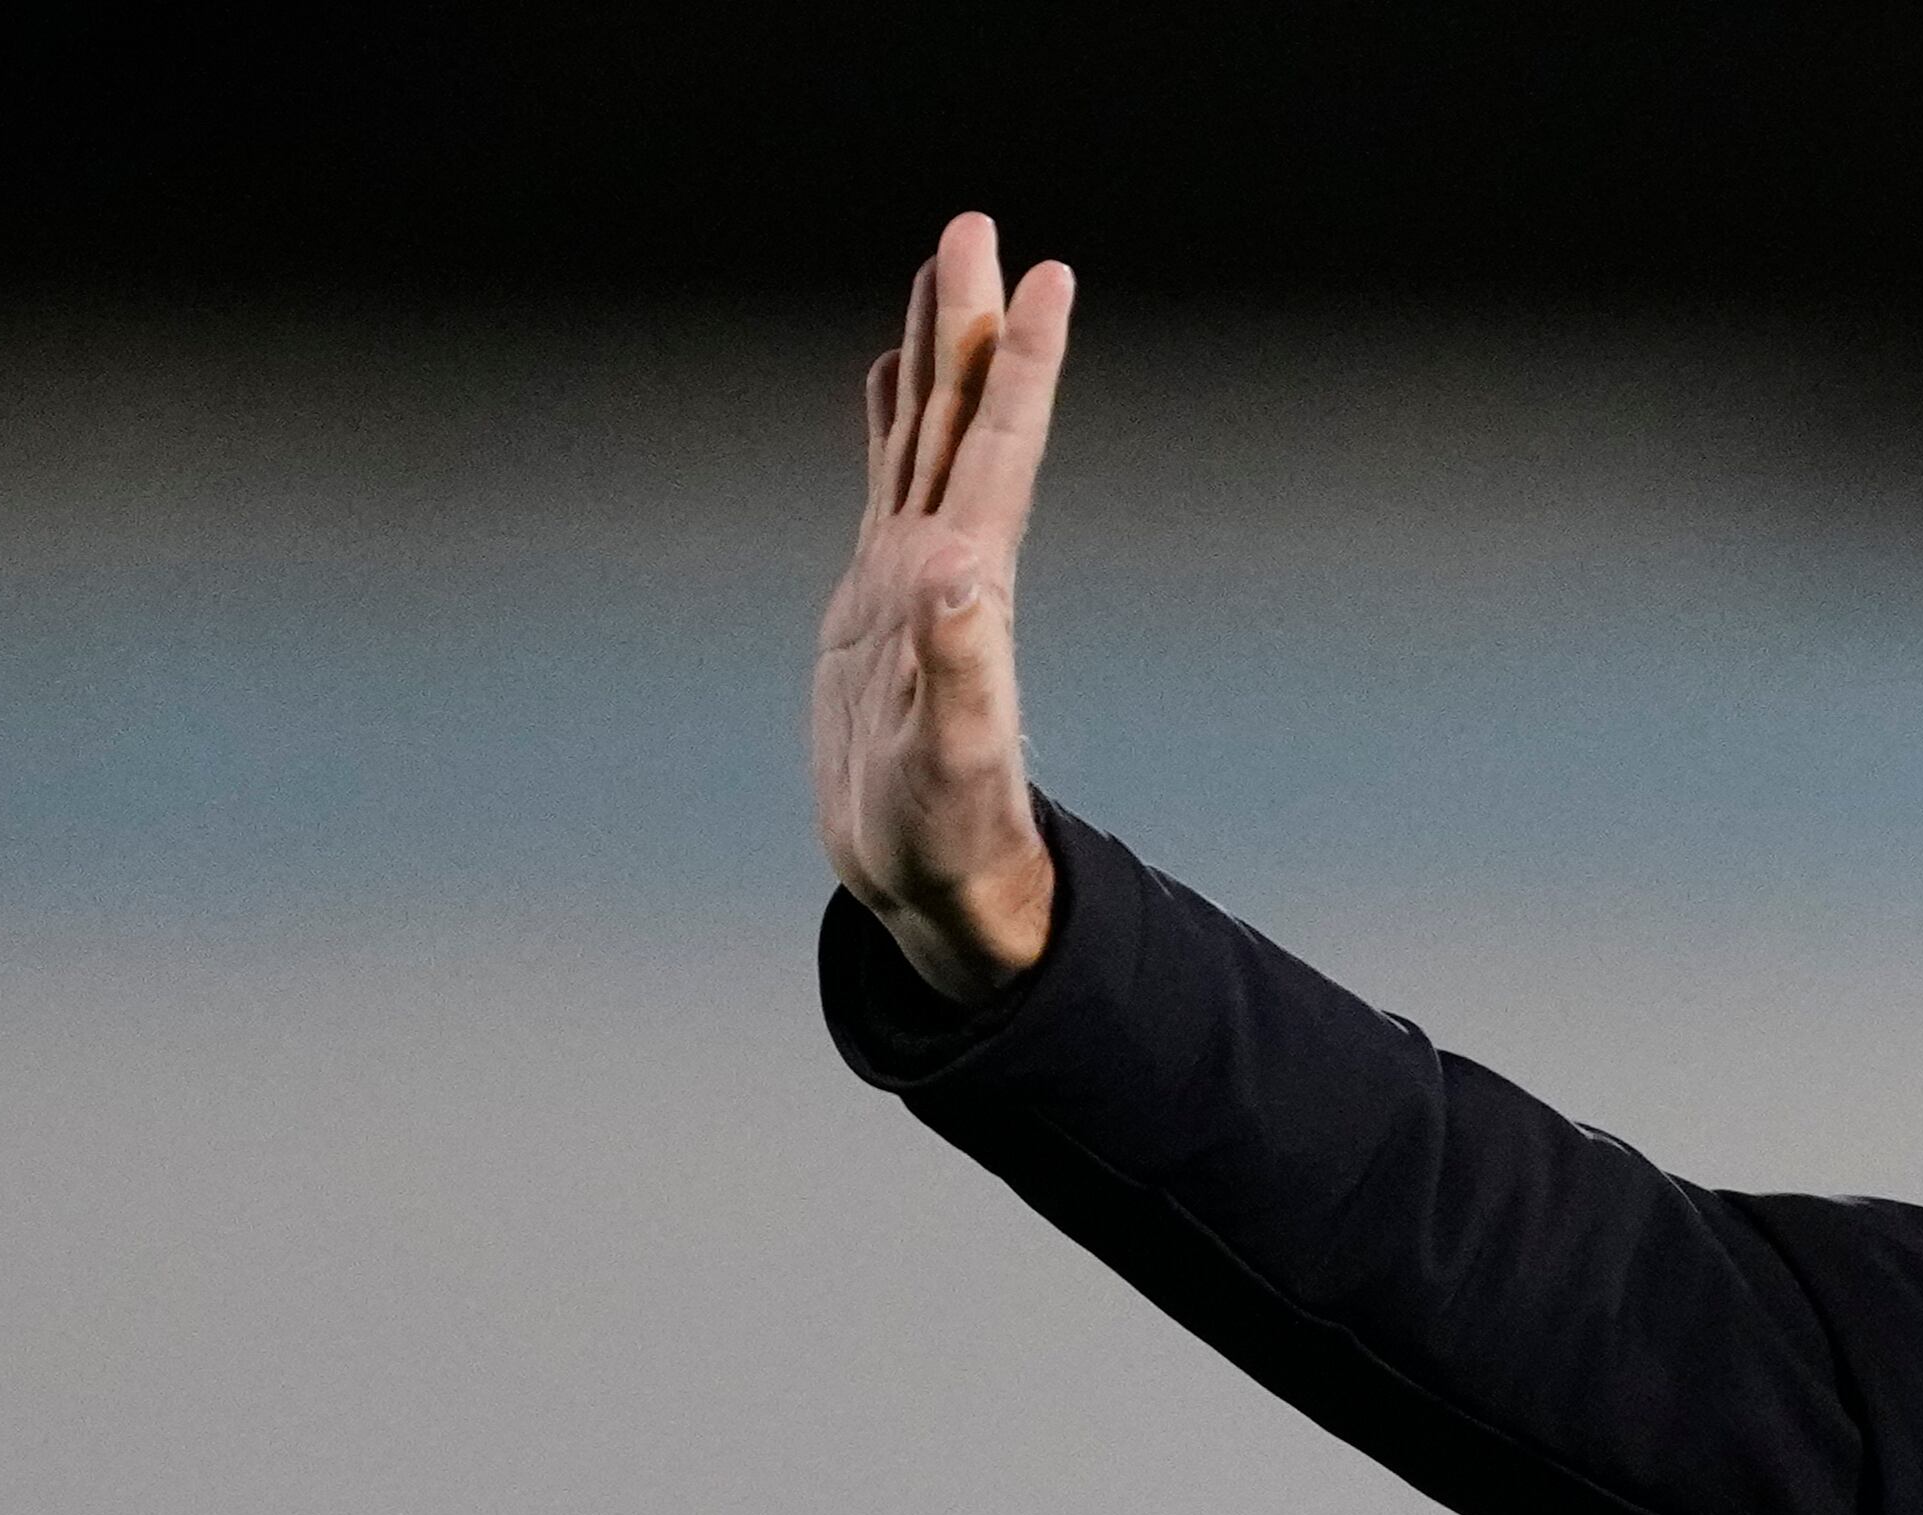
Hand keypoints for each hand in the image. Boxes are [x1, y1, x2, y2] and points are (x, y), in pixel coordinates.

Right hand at [813, 215, 1074, 1001]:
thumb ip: (960, 669)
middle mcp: (949, 565)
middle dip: (969, 322)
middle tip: (976, 224)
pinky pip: (883, 486)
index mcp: (969, 586)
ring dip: (932, 356)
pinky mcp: (875, 603)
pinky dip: (886, 427)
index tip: (1046, 277)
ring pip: (922, 440)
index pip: (1000, 450)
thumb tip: (962, 576)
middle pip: (959, 418)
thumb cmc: (948, 837)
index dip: (1023, 365)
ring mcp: (912, 577)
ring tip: (939, 272)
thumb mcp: (952, 759)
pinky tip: (885, 383)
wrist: (933, 882)